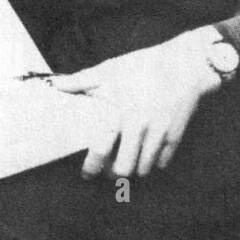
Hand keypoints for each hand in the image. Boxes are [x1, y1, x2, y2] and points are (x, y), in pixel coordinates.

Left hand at [51, 28, 224, 179]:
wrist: (183, 65)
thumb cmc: (141, 66)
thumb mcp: (108, 71)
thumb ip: (81, 81)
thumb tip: (56, 85)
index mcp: (118, 113)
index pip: (101, 150)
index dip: (92, 167)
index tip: (86, 174)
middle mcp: (139, 128)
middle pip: (125, 168)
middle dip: (114, 174)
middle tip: (108, 171)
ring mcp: (159, 133)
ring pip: (145, 168)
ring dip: (134, 170)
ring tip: (125, 165)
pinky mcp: (176, 135)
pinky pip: (164, 160)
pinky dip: (154, 163)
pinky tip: (146, 156)